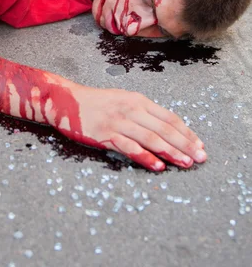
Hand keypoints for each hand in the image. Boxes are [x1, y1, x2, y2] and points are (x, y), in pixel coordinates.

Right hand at [60, 86, 206, 170]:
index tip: (200, 145)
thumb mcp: (123, 101)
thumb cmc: (96, 103)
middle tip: (201, 158)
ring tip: (186, 163)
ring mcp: (118, 121)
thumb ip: (142, 113)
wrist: (66, 100)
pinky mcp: (105, 134)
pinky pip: (129, 147)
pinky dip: (146, 157)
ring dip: (171, 151)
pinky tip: (158, 165)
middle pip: (164, 128)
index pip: (169, 117)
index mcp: (138, 100)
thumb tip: (165, 130)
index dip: (186, 132)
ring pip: (151, 138)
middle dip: (185, 144)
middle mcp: (131, 109)